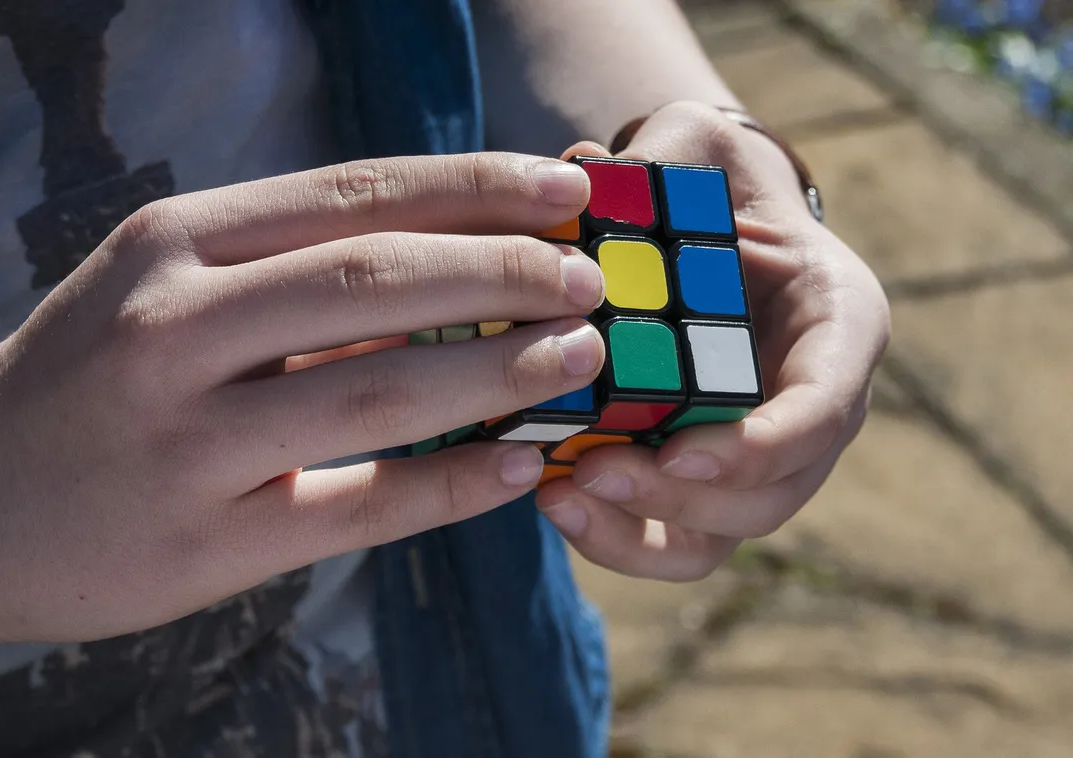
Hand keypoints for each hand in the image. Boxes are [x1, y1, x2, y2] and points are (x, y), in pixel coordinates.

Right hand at [0, 153, 608, 644]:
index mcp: (172, 245)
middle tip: (588, 280)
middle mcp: (174, 327)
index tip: (562, 190)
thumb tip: (438, 261)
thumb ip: (276, 271)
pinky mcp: (203, 541)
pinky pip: (359, 505)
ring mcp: (185, 439)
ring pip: (381, 387)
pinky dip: (451, 485)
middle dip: (507, 271)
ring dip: (499, 370)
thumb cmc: (71, 381)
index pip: (356, 192)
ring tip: (577, 357)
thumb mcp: (150, 287)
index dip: (476, 186)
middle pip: (380, 277)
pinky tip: (517, 467)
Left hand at [534, 102, 889, 580]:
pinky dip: (615, 536)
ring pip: (723, 533)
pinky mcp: (701, 480)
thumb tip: (578, 175)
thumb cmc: (709, 182)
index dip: (761, 445)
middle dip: (686, 499)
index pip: (826, 405)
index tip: (680, 456)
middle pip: (775, 492)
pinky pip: (672, 538)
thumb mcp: (697, 148)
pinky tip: (552, 500)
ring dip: (643, 531)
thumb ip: (662, 153)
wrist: (702, 228)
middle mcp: (813, 404)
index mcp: (839, 322)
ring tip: (561, 496)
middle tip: (597, 473)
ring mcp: (760, 453)